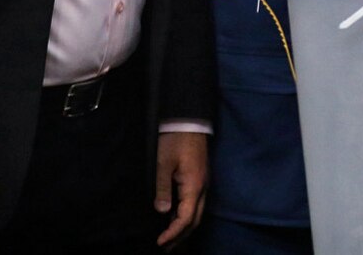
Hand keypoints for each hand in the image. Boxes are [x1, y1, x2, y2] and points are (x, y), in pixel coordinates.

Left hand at [155, 131, 208, 246]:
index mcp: (194, 185)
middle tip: (165, 248)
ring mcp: (203, 183)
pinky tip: (174, 218)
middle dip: (181, 236)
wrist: (189, 120)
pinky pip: (195, 204)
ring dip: (184, 228)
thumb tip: (162, 212)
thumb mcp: (163, 162)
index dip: (173, 233)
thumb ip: (162, 187)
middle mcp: (203, 187)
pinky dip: (186, 216)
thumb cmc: (175, 139)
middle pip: (195, 220)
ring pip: (197, 213)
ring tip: (169, 239)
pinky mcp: (199, 179)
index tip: (160, 242)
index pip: (186, 217)